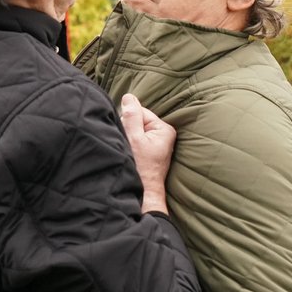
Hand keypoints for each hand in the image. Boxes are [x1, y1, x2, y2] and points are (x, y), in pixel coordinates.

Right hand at [120, 93, 175, 214]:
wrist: (143, 194)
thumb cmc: (140, 169)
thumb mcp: (133, 138)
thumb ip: (131, 116)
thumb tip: (128, 97)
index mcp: (164, 129)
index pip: (139, 111)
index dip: (127, 121)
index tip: (127, 136)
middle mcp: (163, 135)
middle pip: (137, 121)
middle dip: (127, 130)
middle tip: (128, 146)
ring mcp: (157, 144)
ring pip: (134, 131)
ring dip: (127, 139)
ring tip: (129, 152)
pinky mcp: (150, 153)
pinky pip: (136, 141)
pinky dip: (130, 146)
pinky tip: (130, 155)